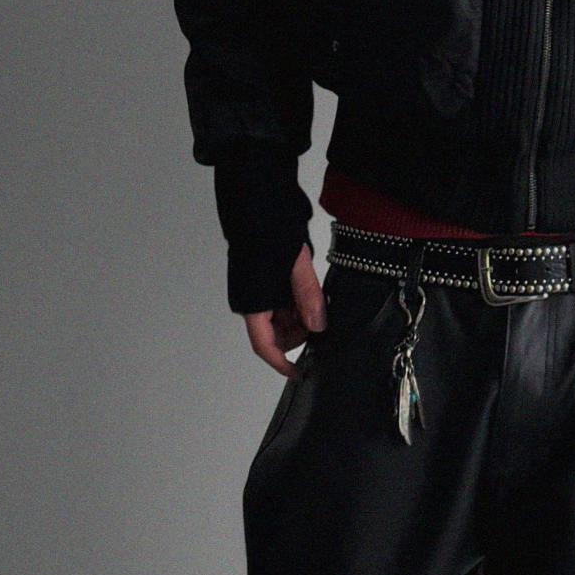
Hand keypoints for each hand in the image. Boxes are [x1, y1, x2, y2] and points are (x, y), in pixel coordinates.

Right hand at [243, 241, 325, 377]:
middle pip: (275, 334)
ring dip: (299, 318)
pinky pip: (279, 304)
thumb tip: (317, 327)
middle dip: (299, 334)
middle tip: (324, 324)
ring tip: (320, 305)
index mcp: (252, 302)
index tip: (299, 373)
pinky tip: (312, 295)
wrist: (255, 201)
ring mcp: (255, 292)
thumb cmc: (269, 229)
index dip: (281, 363)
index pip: (264, 345)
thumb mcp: (296, 264)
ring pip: (279, 320)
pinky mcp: (261, 282)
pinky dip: (296, 305)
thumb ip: (307, 296)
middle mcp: (250, 302)